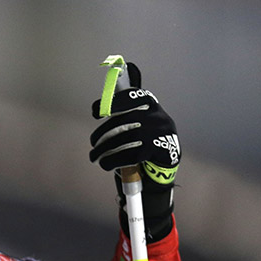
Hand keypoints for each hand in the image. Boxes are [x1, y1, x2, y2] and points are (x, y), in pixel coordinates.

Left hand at [89, 62, 178, 185]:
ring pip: (125, 139)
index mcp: (150, 103)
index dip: (112, 103)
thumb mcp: (140, 117)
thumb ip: (125, 108)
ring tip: (95, 156)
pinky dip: (114, 160)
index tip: (96, 112)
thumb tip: (105, 96)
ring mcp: (159, 132)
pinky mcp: (160, 149)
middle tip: (93, 143)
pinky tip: (105, 164)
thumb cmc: (146, 135)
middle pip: (123, 122)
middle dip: (103, 134)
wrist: (167, 157)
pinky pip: (132, 154)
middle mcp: (156, 115)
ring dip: (105, 150)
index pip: (131, 96)